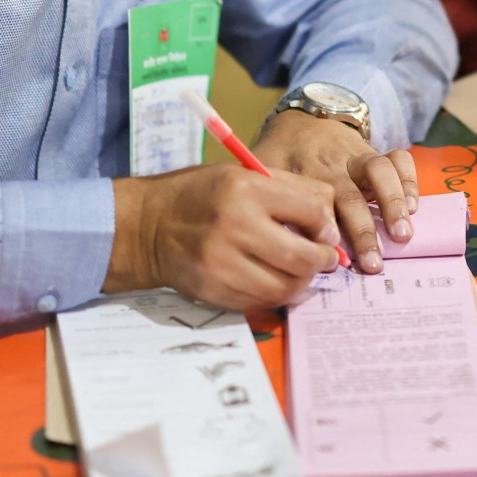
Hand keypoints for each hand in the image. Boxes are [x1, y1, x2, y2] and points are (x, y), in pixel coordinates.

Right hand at [109, 165, 339, 310]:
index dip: (326, 227)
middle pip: (302, 257)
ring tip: (300, 272)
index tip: (325, 233)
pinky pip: (260, 301)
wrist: (146, 226)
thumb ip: (290, 190)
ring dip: (301, 283)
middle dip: (322, 262)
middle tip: (323, 260)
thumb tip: (330, 224)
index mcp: (245, 188)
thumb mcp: (242, 174)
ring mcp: (222, 263)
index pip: (310, 212)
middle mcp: (234, 226)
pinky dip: (275, 295)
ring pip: (285, 287)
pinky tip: (273, 281)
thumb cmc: (201, 195)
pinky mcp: (213, 290)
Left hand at [253, 109, 421, 274]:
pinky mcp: (376, 152)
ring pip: (379, 172)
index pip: (316, 206)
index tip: (333, 259)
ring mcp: (357, 157)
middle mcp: (334, 167)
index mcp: (305, 176)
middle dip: (364, 232)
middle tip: (374, 264)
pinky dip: (409, 179)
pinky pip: (398, 158)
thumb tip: (269, 239)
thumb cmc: (283, 156)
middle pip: (351, 197)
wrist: (304, 121)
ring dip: (392, 202)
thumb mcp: (264, 171)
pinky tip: (413, 205)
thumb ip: (266, 200)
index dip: (326, 233)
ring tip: (402, 233)